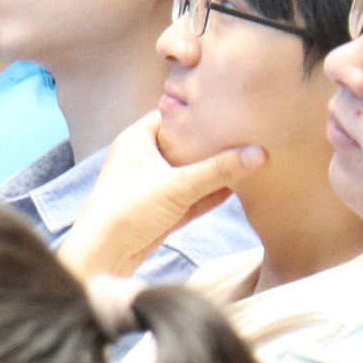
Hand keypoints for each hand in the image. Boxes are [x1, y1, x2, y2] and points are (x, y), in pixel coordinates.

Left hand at [55, 112, 264, 281]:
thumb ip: (218, 169)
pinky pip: (192, 196)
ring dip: (215, 170)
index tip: (229, 107)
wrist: (102, 256)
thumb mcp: (178, 185)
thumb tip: (259, 153)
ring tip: (252, 159)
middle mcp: (143, 158)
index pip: (171, 115)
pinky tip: (240, 189)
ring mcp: (153, 185)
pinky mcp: (161, 210)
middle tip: (249, 132)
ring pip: (190, 172)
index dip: (198, 111)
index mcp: (137, 139)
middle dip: (212, 142)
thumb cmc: (127, 210)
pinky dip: (212, 193)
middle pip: (184, 144)